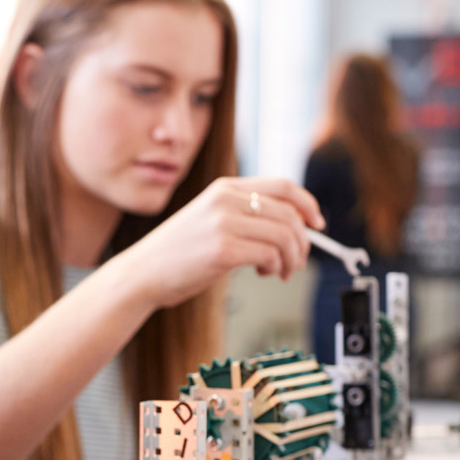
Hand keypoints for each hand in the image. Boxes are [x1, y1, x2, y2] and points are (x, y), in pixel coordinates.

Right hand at [110, 178, 325, 310]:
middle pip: (289, 214)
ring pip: (284, 236)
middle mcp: (226, 199)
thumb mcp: (211, 219)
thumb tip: (291, 228)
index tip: (317, 223)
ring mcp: (223, 223)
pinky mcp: (222, 249)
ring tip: (280, 271)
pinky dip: (275, 267)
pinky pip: (269, 255)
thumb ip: (244, 215)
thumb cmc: (177, 253)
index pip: (283, 186)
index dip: (307, 204)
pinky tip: (263, 273)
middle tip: (297, 260)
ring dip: (291, 258)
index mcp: (225, 188)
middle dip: (302, 241)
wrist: (142, 273)